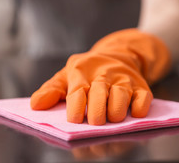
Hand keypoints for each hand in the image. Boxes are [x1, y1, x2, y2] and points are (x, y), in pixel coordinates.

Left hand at [30, 29, 169, 124]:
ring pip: (121, 97)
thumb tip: (34, 106)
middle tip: (93, 124)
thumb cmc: (87, 71)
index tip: (73, 120)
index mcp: (81, 72)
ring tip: (111, 120)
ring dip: (117, 112)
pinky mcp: (141, 86)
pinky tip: (134, 114)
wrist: (117, 54)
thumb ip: (51, 91)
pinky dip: (140, 108)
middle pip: (100, 96)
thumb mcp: (66, 76)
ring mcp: (123, 80)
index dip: (75, 107)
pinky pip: (143, 98)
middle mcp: (103, 74)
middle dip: (96, 113)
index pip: (77, 91)